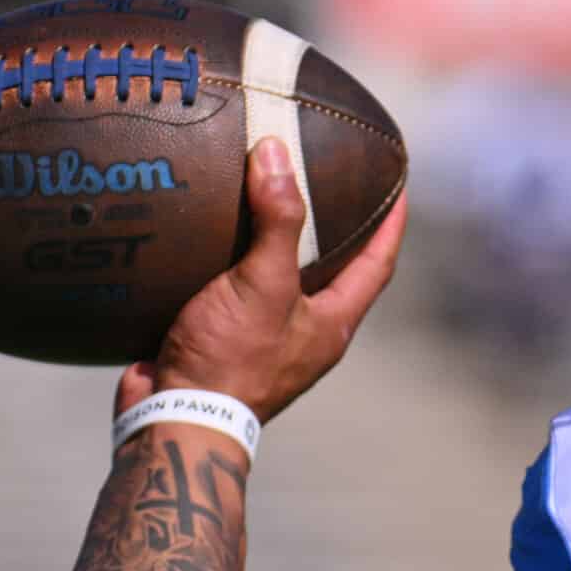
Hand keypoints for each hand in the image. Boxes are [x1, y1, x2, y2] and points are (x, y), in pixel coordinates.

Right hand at [114, 137, 407, 421]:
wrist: (174, 418)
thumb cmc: (232, 360)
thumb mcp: (264, 284)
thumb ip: (278, 220)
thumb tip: (277, 152)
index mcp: (332, 323)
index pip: (378, 264)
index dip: (390, 224)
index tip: (396, 187)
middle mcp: (305, 333)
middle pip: (330, 270)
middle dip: (330, 228)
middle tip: (322, 182)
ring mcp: (263, 339)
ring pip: (278, 279)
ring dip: (272, 241)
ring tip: (261, 195)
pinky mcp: (222, 339)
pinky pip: (233, 290)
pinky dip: (228, 260)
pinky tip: (208, 235)